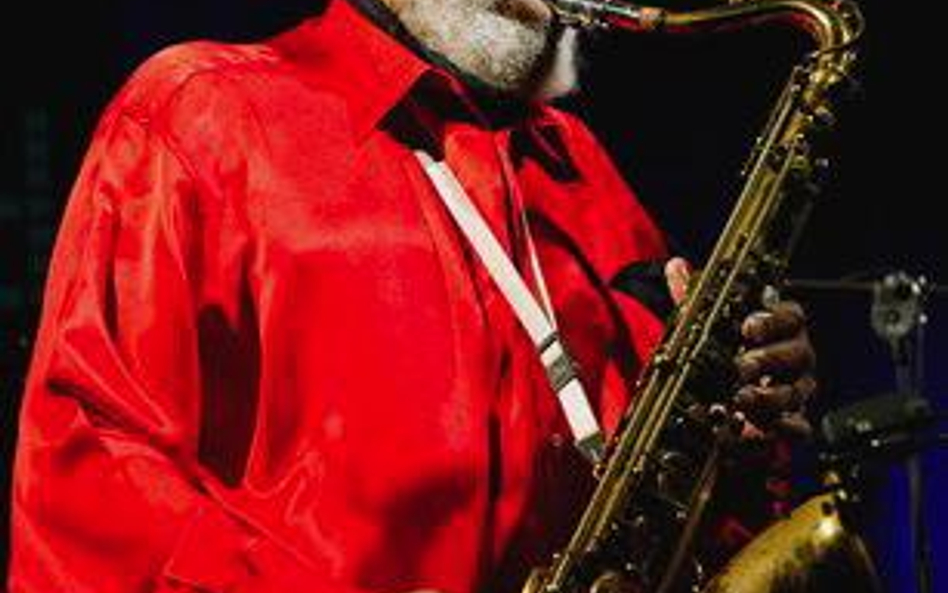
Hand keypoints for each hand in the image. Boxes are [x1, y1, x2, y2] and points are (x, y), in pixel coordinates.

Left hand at [663, 258, 816, 439]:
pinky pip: (799, 427)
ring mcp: (796, 389)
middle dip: (769, 359)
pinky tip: (768, 428)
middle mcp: (794, 356)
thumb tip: (675, 266)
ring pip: (795, 391)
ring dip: (769, 396)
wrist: (725, 394)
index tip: (748, 327)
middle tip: (741, 366)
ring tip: (741, 398)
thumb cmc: (724, 350)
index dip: (773, 321)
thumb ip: (693, 296)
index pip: (791, 316)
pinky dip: (785, 428)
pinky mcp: (791, 421)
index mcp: (781, 326)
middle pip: (797, 354)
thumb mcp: (704, 323)